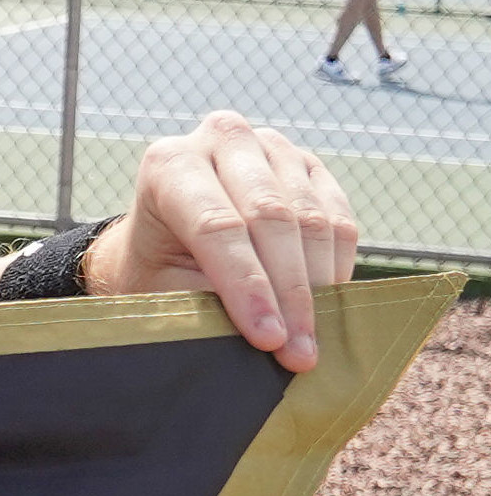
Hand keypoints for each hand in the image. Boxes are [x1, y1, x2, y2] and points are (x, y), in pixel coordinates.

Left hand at [82, 113, 355, 372]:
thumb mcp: (160, 288)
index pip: (218, 227)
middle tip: (299, 354)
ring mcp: (272, 148)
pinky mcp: (310, 167)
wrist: (168, 239)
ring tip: (312, 344)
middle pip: (271, 218)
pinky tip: (327, 311)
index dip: (247, 287)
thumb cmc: (156, 270)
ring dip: (319, 289)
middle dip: (289, 294)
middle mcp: (223, 140)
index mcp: (169, 164)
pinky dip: (336, 269)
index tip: (269, 340)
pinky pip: (339, 220)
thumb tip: (263, 338)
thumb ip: (202, 302)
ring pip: (312, 220)